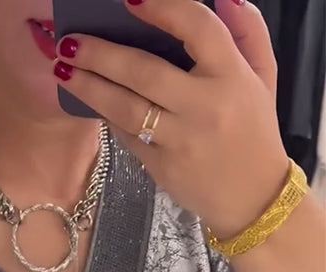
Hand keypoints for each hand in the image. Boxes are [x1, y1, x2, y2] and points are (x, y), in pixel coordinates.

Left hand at [54, 0, 290, 239]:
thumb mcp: (264, 76)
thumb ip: (248, 32)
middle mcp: (203, 106)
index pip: (196, 29)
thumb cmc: (255, 130)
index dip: (162, 9)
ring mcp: (179, 139)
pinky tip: (86, 99)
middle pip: (144, 72)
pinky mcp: (160, 166)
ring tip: (62, 69)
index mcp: (232, 75)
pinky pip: (127, 134)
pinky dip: (106, 115)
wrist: (252, 197)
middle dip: (101, 54)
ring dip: (89, 87)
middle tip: (70, 41)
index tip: (130, 0)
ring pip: (126, 107)